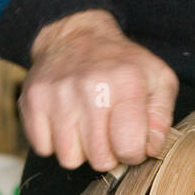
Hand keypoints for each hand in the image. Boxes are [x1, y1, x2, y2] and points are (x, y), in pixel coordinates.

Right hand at [20, 10, 177, 170]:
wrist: (75, 35)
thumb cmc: (122, 65)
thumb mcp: (158, 81)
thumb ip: (162, 119)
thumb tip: (151, 149)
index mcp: (126, 84)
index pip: (129, 148)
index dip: (133, 152)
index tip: (131, 140)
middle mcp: (89, 88)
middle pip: (100, 159)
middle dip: (107, 153)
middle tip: (108, 132)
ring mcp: (57, 94)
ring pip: (69, 158)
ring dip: (80, 150)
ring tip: (86, 126)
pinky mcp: (32, 100)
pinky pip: (43, 148)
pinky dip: (55, 142)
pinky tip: (66, 122)